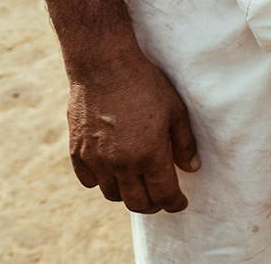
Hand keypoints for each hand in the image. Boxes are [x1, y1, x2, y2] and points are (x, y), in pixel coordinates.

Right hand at [66, 51, 198, 213]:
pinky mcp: (78, 152)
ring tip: (137, 183)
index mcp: (149, 154)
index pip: (164, 195)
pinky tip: (111, 170)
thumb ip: (184, 143)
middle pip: (137, 203)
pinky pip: (89, 181)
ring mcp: (97, 160)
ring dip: (127, 194)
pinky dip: (101, 181)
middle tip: (160, 198)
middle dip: (152, 205)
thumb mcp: (175, 110)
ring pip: (112, 194)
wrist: (104, 66)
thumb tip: (192, 168)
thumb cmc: (144, 85)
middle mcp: (121, 164)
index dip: (174, 203)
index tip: (179, 204)